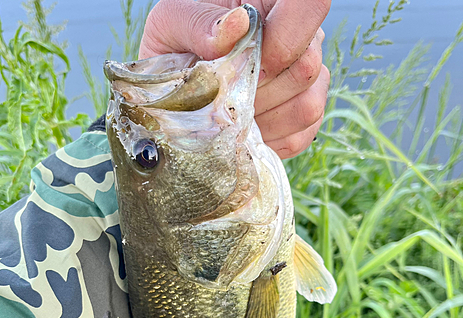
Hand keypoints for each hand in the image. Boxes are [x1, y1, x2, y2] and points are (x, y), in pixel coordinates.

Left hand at [139, 0, 330, 159]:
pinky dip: (268, 140)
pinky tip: (245, 130)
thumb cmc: (175, 51)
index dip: (284, 42)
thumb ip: (199, 22)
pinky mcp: (303, 120)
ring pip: (307, 105)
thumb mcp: (171, 26)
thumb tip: (239, 25)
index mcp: (272, 6)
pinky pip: (300, 137)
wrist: (173, 93)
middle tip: (225, 91)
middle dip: (259, 89)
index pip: (311, 7)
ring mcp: (308, 83)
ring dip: (263, 117)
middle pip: (306, 68)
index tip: (244, 60)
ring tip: (233, 111)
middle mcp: (302, 41)